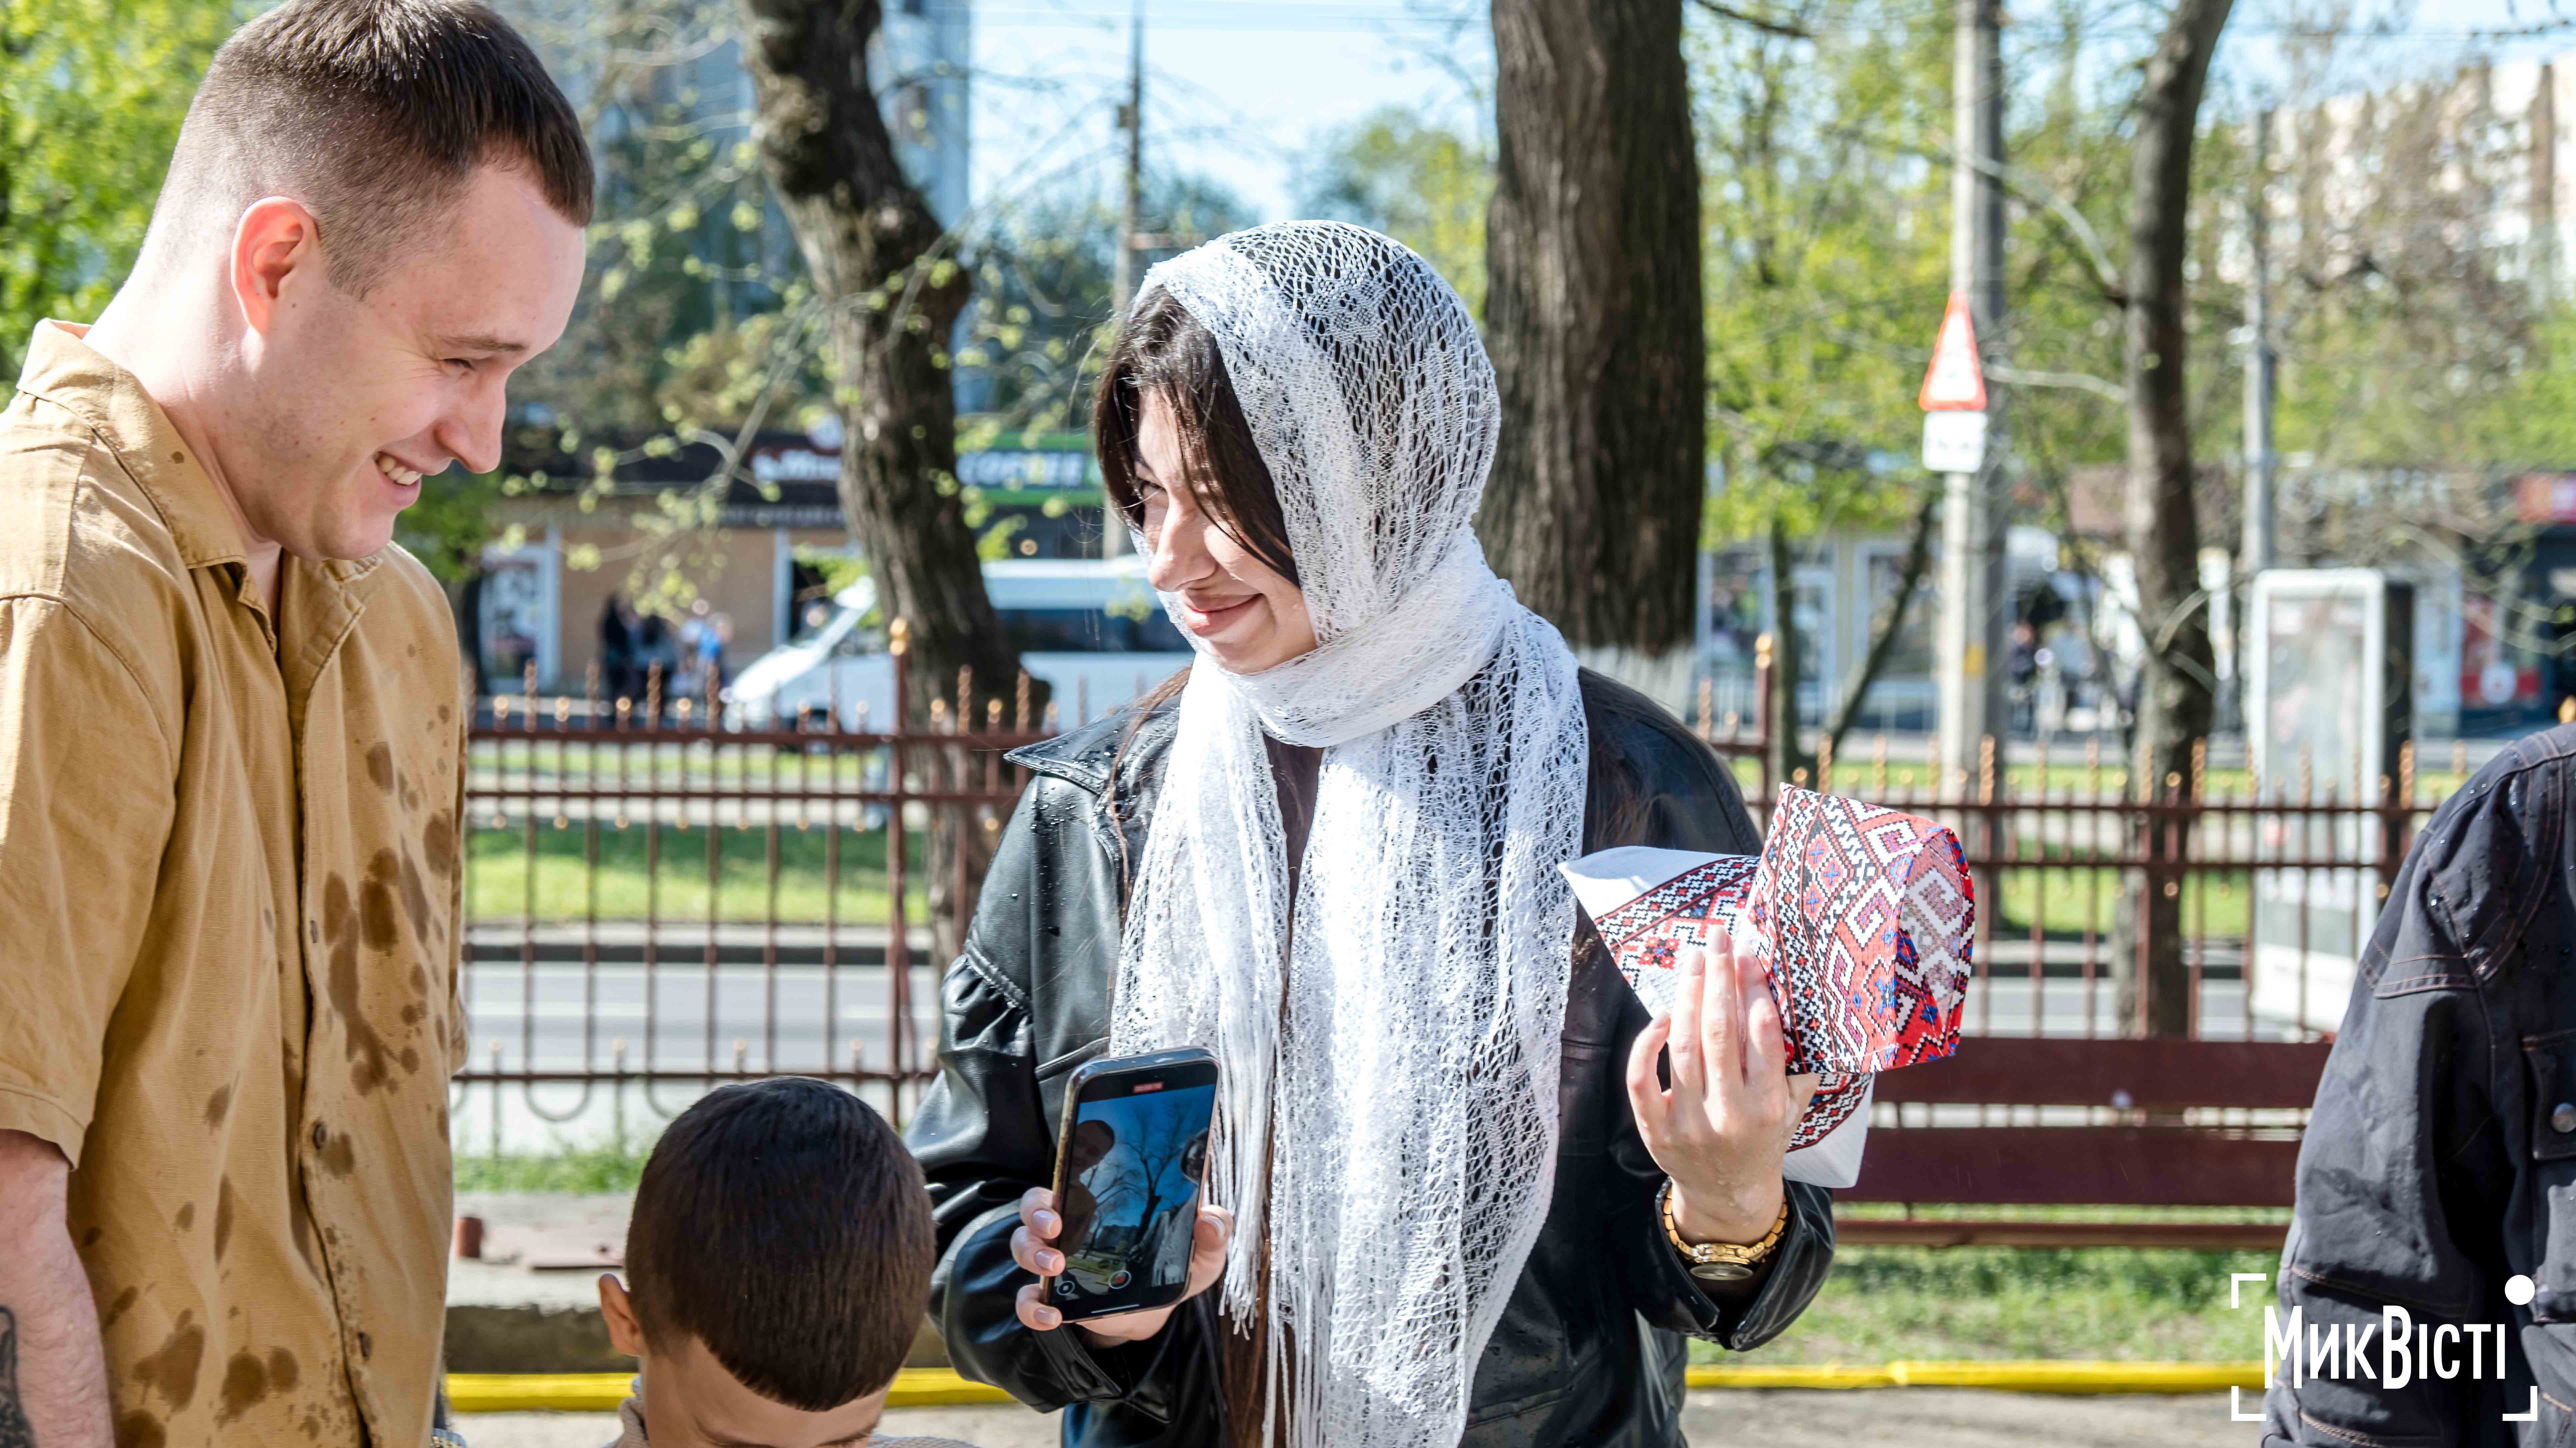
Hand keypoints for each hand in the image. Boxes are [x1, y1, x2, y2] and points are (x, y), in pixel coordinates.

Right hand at [1009, 1185, 1233, 1344]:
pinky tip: (1050, 1315)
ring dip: (1033, 1254)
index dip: (1066, 1164)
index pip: (1071, 1174)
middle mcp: (1069, 1227)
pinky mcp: (1054, 1298)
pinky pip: (1028, 1301)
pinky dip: (1032, 1308)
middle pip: (1035, 1207)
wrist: (1158, 1312)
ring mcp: (1056, 1262)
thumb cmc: (1173, 1267)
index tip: (1074, 1163)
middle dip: (1038, 1213)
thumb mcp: (1200, 1252)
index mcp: (1099, 1204)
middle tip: (1056, 1225)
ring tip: (1055, 1265)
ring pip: (1024, 1246)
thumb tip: (1211, 1218)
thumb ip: (1213, 1232)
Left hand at [1624, 930, 1819, 1243]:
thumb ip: (1798, 1064)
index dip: (1754, 990)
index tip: (1748, 956)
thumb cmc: (1763, 1139)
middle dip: (1718, 979)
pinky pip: (1641, 1078)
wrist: (1728, 1195)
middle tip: (1717, 939)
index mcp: (1769, 1107)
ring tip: (1693, 962)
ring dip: (1686, 997)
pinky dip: (1647, 1043)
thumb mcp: (1792, 1108)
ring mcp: (1688, 1123)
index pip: (1762, 1036)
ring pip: (1682, 1047)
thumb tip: (1805, 1002)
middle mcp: (1729, 1115)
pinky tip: (1662, 1015)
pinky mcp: (1655, 1130)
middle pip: (1719, 1032)